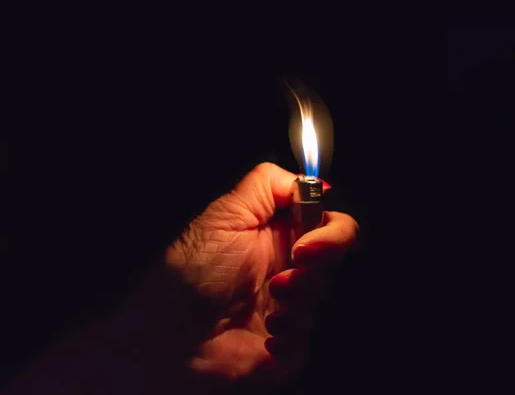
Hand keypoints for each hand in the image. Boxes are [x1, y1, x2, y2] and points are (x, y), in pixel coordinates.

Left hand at [165, 162, 358, 391]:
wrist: (169, 336)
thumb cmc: (193, 272)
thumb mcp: (225, 216)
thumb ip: (267, 185)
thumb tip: (314, 181)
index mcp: (277, 233)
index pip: (331, 223)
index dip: (333, 233)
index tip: (304, 248)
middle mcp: (288, 265)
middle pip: (335, 259)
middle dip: (311, 271)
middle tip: (279, 282)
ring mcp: (291, 305)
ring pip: (322, 297)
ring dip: (295, 305)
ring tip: (264, 314)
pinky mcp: (289, 343)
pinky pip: (310, 337)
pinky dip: (290, 338)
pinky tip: (264, 339)